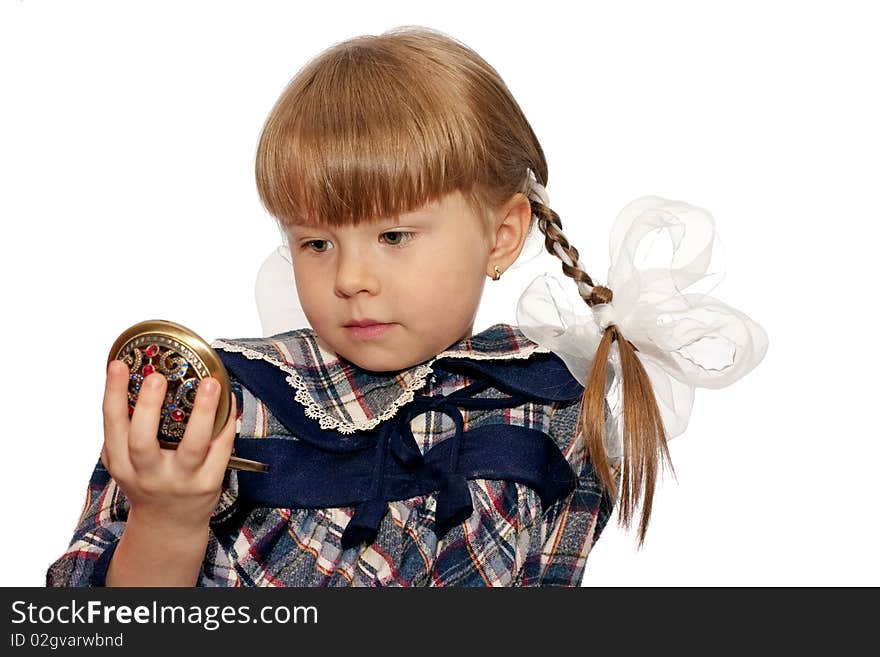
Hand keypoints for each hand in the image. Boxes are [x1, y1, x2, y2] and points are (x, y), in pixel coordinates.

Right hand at [101, 360, 236, 530]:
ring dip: (202, 413)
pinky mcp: (208, 485)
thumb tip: (137, 374)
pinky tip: (229, 401)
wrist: (169, 525)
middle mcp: (147, 474)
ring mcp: (180, 481)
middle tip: (157, 376)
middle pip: (143, 441)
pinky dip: (226, 424)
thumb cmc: (148, 481)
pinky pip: (220, 450)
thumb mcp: (126, 460)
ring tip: (209, 384)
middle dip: (148, 407)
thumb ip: (126, 429)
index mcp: (121, 463)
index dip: (113, 394)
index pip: (112, 426)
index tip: (118, 365)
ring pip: (191, 447)